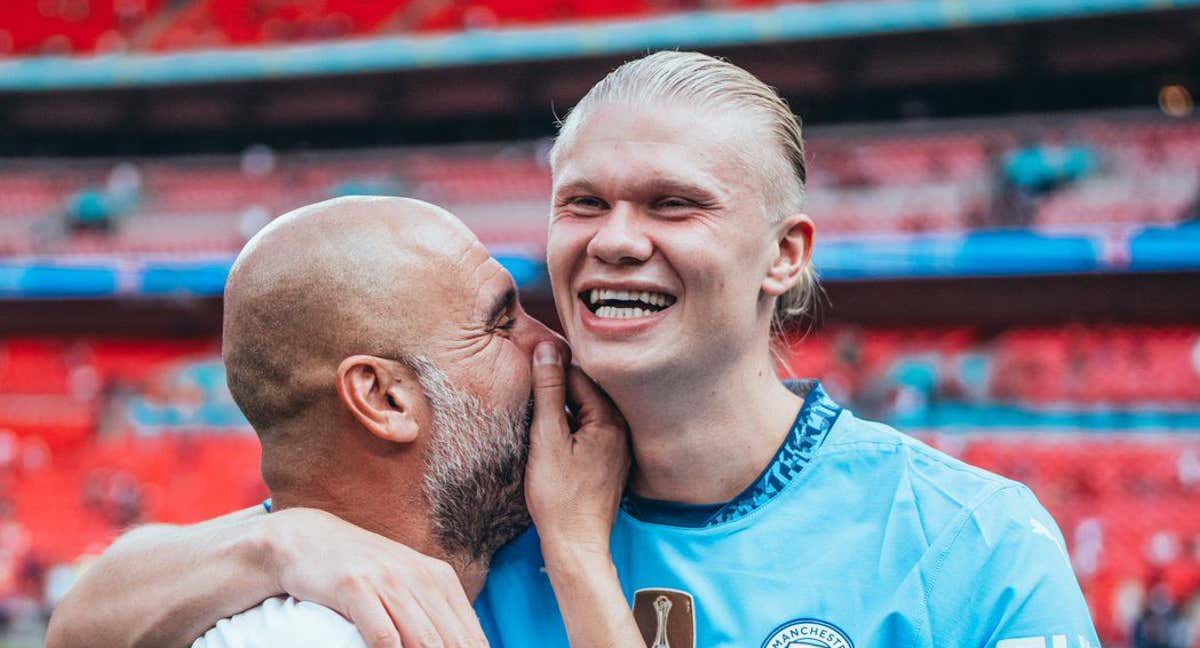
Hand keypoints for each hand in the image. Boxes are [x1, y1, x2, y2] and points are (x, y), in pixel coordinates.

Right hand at [264, 507, 486, 647]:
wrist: (309, 539)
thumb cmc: (362, 570)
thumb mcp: (407, 583)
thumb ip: (433, 613)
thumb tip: (463, 644)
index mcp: (440, 578)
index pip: (471, 636)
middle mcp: (420, 577)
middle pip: (452, 642)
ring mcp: (388, 581)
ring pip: (423, 641)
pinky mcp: (356, 587)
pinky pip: (383, 635)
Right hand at [525, 342, 631, 561]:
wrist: (576, 545)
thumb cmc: (559, 496)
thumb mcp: (547, 438)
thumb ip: (548, 391)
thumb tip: (547, 348)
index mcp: (609, 419)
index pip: (578, 374)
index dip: (550, 369)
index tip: (526, 366)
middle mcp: (621, 429)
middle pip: (585, 392)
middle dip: (557, 388)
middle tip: (528, 388)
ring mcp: (619, 448)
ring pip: (587, 412)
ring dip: (563, 409)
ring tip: (536, 413)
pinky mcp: (611, 463)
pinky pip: (591, 432)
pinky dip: (572, 428)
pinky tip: (553, 437)